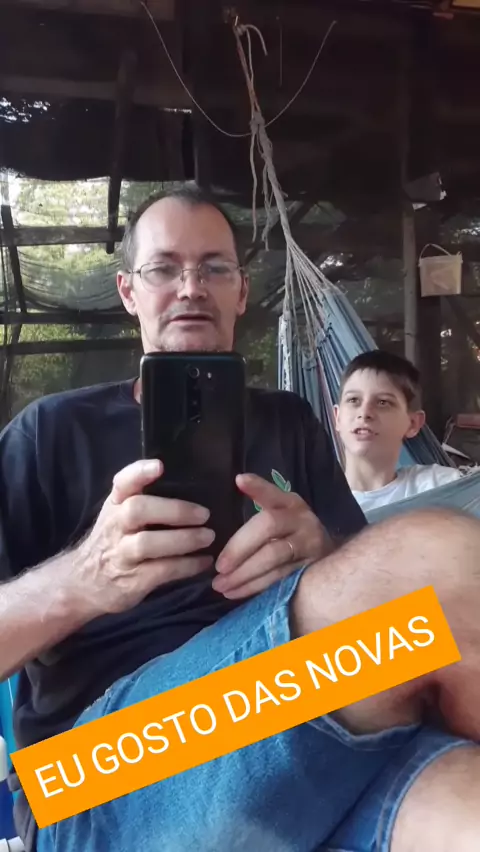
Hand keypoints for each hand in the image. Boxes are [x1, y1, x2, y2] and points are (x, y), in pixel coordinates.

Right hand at [73, 459, 214, 617]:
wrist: (83, 585)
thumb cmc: (112, 542)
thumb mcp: (117, 516)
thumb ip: (141, 500)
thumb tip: (191, 486)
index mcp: (115, 505)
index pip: (122, 483)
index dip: (139, 472)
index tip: (160, 466)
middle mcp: (115, 526)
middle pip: (138, 509)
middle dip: (174, 510)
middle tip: (204, 514)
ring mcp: (121, 554)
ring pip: (148, 543)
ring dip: (184, 539)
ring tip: (208, 537)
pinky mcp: (132, 580)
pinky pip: (162, 570)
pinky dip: (187, 566)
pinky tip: (204, 561)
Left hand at [212, 473, 331, 599]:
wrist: (328, 555)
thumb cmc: (293, 530)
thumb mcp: (282, 510)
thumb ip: (262, 498)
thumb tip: (239, 480)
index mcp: (292, 504)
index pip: (273, 494)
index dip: (258, 487)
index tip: (240, 480)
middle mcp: (303, 521)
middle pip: (269, 527)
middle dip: (240, 548)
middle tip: (219, 566)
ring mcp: (309, 546)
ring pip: (274, 559)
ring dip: (244, 574)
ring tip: (221, 585)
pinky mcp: (310, 570)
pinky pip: (279, 579)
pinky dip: (255, 587)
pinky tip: (236, 592)